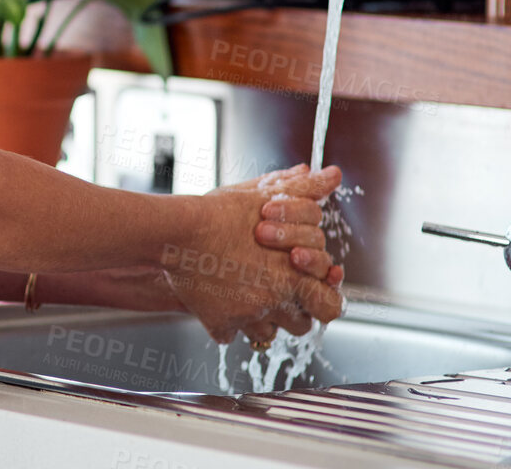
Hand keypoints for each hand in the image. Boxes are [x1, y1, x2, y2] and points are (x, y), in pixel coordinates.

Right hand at [159, 165, 343, 344]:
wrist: (178, 231)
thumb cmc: (220, 213)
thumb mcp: (266, 196)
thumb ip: (304, 191)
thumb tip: (333, 174)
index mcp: (294, 277)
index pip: (330, 306)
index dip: (322, 295)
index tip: (310, 283)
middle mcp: (275, 303)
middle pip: (300, 324)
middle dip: (292, 309)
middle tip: (276, 288)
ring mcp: (246, 318)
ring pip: (266, 335)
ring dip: (262, 318)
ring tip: (247, 293)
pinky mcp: (218, 324)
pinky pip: (229, 335)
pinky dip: (227, 321)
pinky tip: (219, 299)